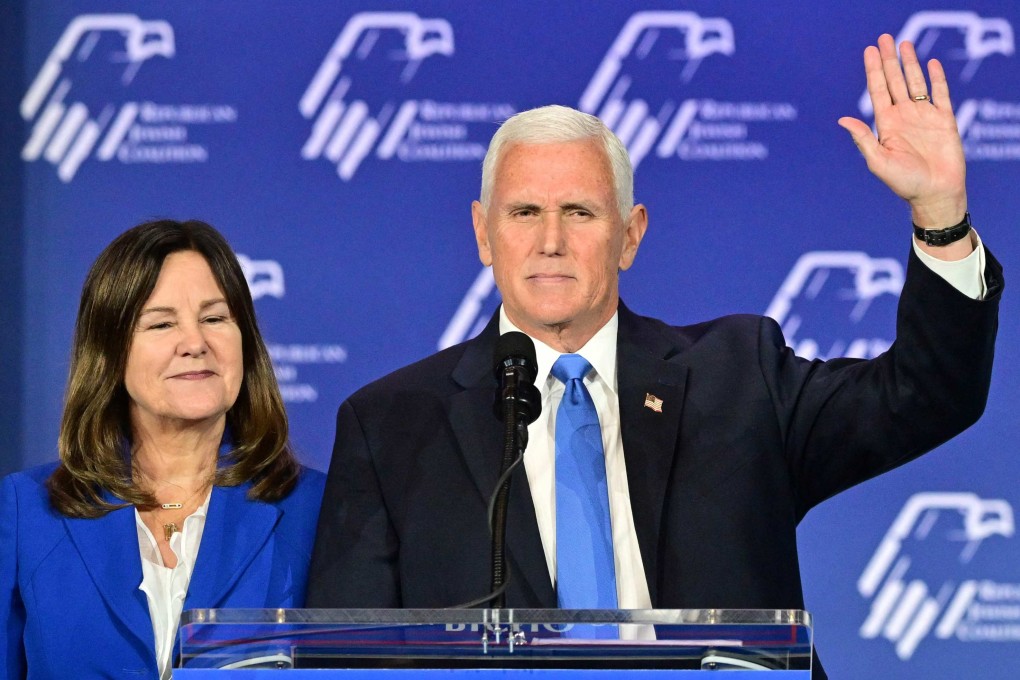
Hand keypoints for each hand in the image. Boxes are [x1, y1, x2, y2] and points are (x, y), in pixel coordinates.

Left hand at [838, 34, 966, 231]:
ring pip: (916, 83)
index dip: (874, 70)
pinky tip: (931, 64)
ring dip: (910, 64)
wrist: (935, 194)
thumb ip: (863, 139)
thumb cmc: (904, 183)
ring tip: (904, 43)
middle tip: (885, 38)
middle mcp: (903, 117)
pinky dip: (936, 79)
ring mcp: (924, 117)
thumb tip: (843, 119)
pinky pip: (941, 94)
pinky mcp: (945, 120)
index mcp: (886, 125)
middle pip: (895, 81)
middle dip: (889, 60)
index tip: (869, 50)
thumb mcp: (878, 161)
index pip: (878, 90)